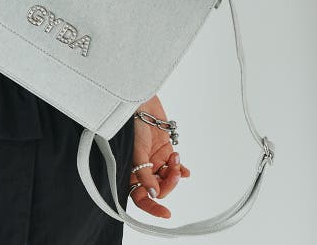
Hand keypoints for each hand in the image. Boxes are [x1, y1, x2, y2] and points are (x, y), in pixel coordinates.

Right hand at [128, 94, 190, 219]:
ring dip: (175, 172)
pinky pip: (175, 166)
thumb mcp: (137, 151)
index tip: (165, 213)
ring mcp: (155, 160)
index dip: (152, 207)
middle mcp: (143, 169)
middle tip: (174, 171)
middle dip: (169, 183)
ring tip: (176, 158)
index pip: (140, 197)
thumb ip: (144, 173)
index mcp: (131, 172)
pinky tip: (185, 170)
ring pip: (168, 178)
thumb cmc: (132, 124)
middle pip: (158, 189)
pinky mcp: (165, 150)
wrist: (141, 103)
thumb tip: (153, 194)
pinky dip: (182, 169)